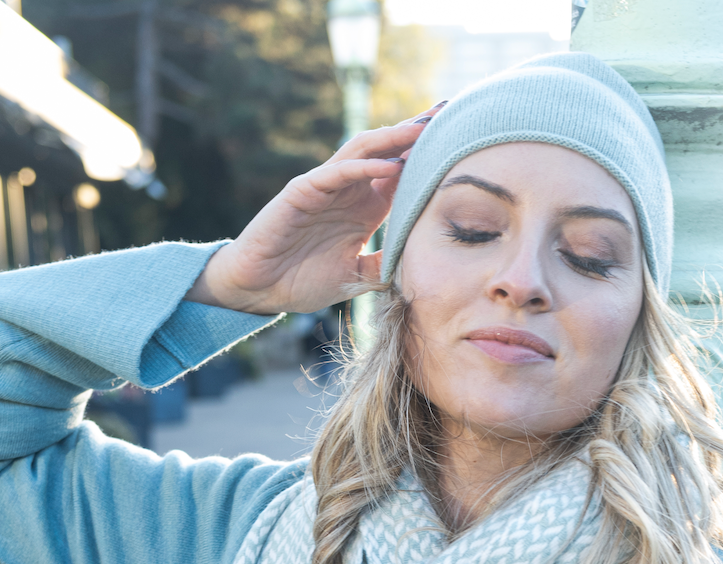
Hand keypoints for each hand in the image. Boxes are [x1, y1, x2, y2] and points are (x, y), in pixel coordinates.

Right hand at [184, 103, 444, 314]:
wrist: (260, 289)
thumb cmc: (304, 280)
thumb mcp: (358, 276)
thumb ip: (386, 265)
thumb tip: (423, 266)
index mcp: (364, 207)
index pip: (402, 174)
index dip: (428, 158)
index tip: (463, 144)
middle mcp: (348, 190)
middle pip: (388, 152)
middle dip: (418, 134)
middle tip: (451, 115)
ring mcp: (324, 187)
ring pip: (364, 152)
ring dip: (394, 139)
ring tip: (426, 128)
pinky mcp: (301, 193)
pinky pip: (336, 173)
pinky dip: (363, 168)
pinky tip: (390, 165)